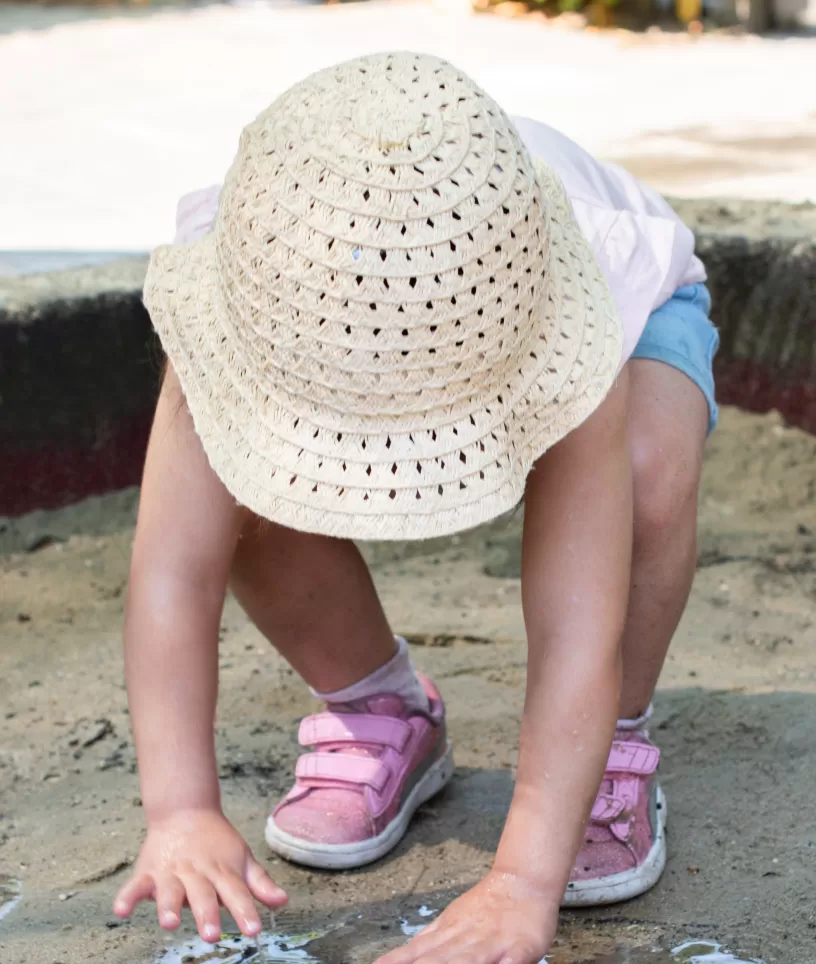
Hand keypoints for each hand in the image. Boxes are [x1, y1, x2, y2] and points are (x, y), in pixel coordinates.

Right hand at [113, 808, 286, 941]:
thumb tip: (283, 902)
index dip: (245, 911)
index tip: (253, 930)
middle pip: (203, 895)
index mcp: (222, 871)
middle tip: (211, 935)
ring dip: (169, 906)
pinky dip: (128, 896)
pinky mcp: (148, 872)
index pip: (236, 892)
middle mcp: (197, 873)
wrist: (185, 810)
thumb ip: (259, 884)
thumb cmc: (217, 842)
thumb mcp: (242, 859)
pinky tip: (122, 909)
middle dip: (207, 914)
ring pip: (170, 891)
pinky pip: (136, 885)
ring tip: (169, 923)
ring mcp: (171, 872)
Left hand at [375, 871, 558, 963]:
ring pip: (468, 961)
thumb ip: (426, 941)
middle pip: (438, 960)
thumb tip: (395, 958)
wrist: (523, 882)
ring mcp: (492, 944)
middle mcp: (465, 939)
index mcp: (447, 933)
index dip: (398, 961)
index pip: (416, 953)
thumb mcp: (450, 920)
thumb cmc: (487, 907)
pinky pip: (511, 963)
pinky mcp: (521, 949)